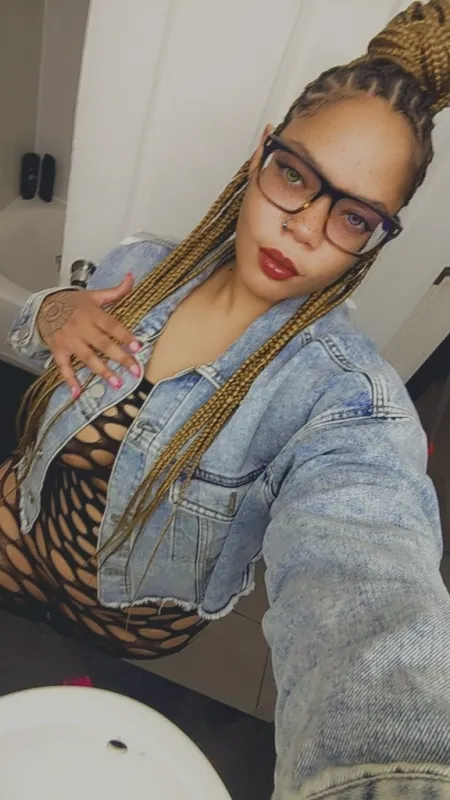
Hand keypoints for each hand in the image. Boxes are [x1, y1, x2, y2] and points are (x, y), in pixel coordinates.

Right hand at [37, 273, 141, 396]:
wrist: (43, 307)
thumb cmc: (72, 303)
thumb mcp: (93, 295)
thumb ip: (115, 291)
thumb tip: (132, 277)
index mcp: (91, 313)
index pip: (111, 325)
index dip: (125, 336)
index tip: (137, 346)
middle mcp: (80, 327)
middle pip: (102, 344)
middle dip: (120, 358)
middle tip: (135, 370)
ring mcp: (69, 340)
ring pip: (87, 358)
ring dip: (102, 371)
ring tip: (117, 383)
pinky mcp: (58, 350)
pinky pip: (63, 367)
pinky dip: (69, 380)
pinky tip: (77, 393)